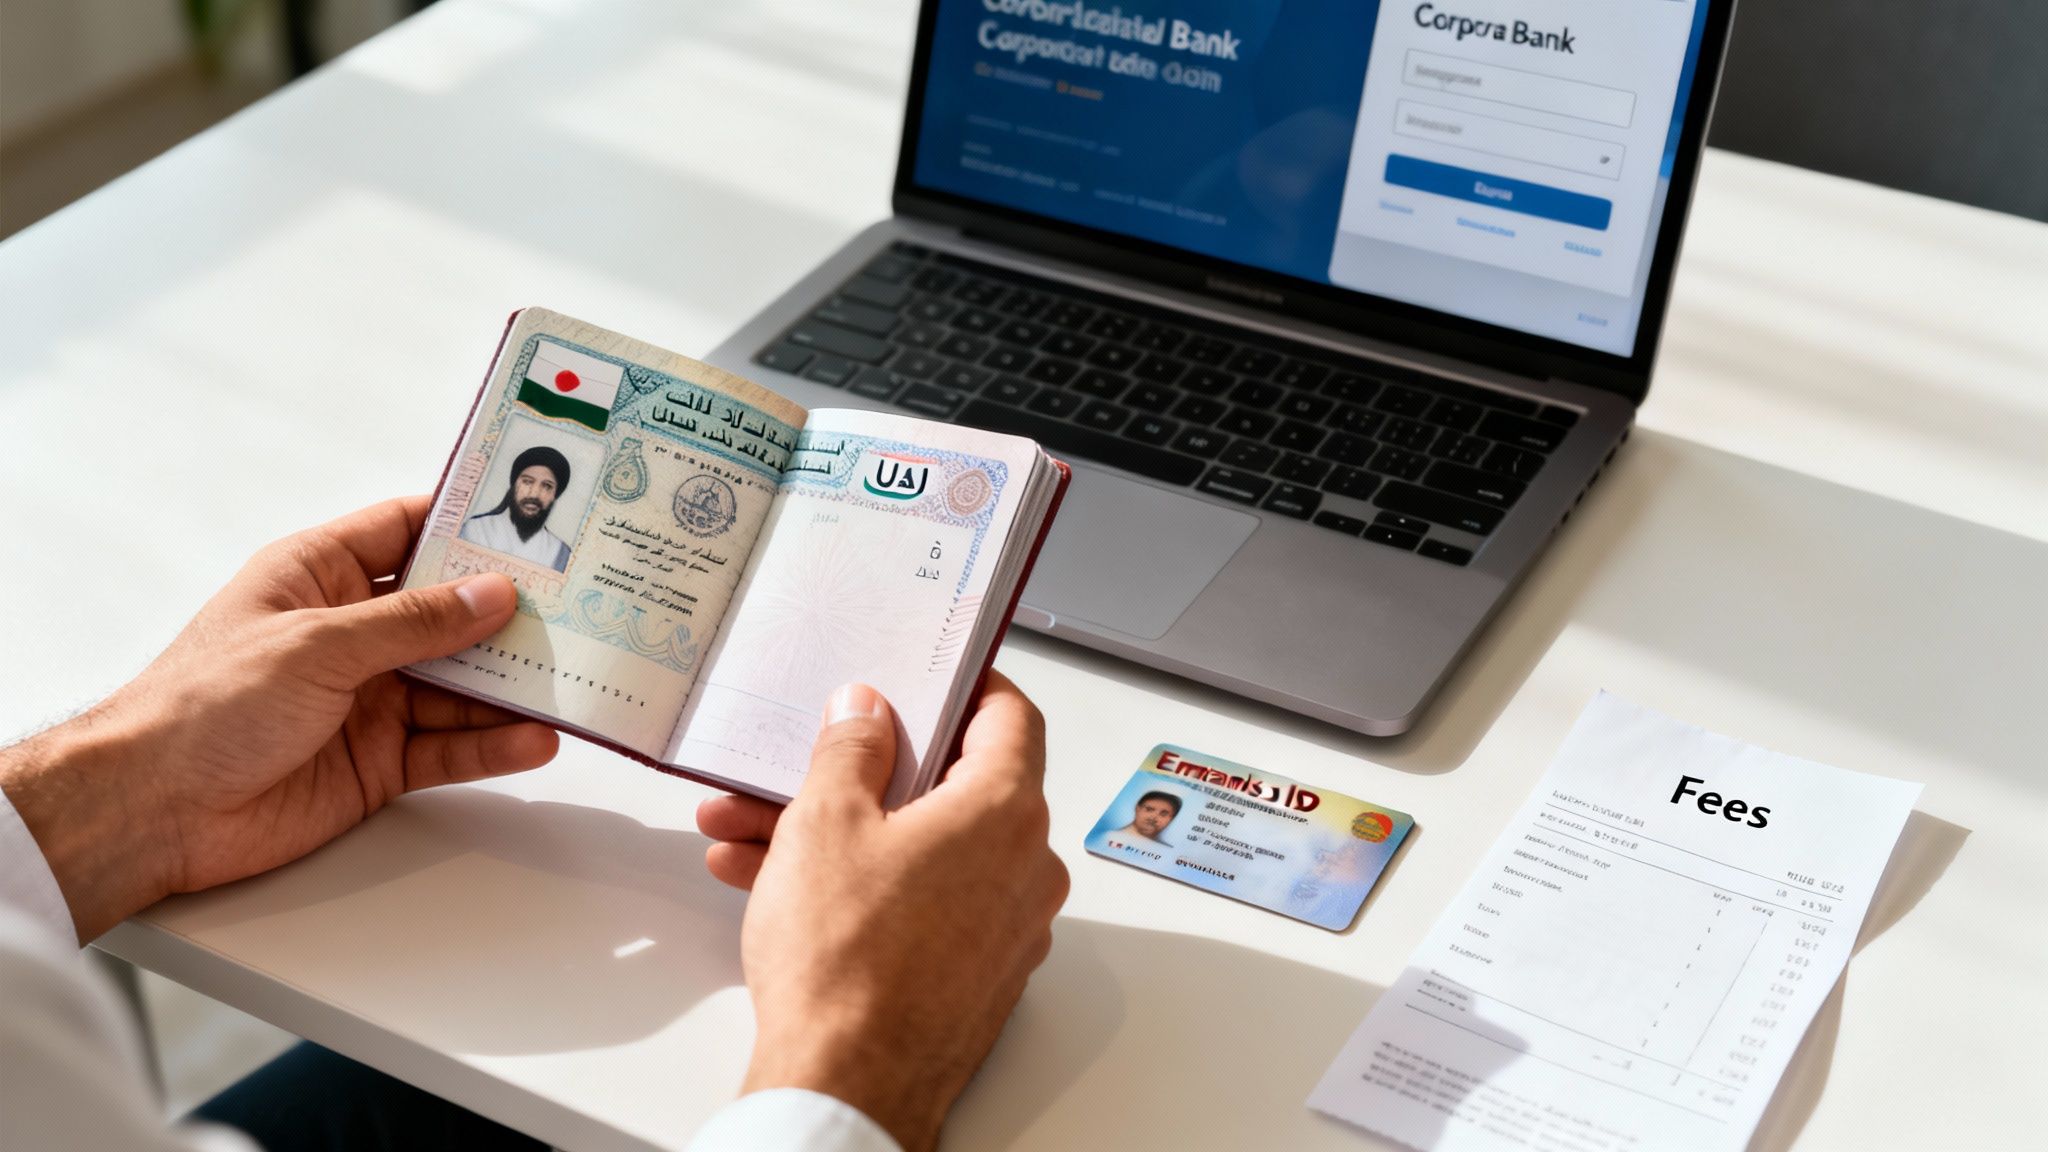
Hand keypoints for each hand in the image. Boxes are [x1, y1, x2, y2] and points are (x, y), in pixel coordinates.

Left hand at [0, 496, 558, 940]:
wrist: (153, 810)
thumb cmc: (204, 705)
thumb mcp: (316, 644)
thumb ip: (411, 622)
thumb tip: (489, 594)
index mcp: (318, 576)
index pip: (405, 531)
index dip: (465, 521)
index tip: (532, 515)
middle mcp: (349, 633)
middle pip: (448, 613)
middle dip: (508, 612)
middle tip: (580, 605)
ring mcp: (368, 699)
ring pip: (460, 684)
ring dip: (513, 684)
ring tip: (573, 678)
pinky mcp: (379, 761)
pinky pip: (450, 746)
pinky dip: (493, 743)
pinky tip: (534, 738)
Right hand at [695, 674, 1068, 1151]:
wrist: (847, 1087)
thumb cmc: (846, 964)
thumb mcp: (826, 822)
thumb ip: (851, 749)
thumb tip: (867, 713)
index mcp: (1005, 811)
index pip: (1010, 716)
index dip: (967, 687)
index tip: (931, 679)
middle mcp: (1024, 867)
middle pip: (950, 788)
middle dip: (863, 774)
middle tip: (806, 763)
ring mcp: (1006, 926)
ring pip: (923, 850)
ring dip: (843, 833)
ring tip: (754, 833)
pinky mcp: (977, 974)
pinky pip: (923, 903)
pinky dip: (864, 885)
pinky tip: (780, 884)